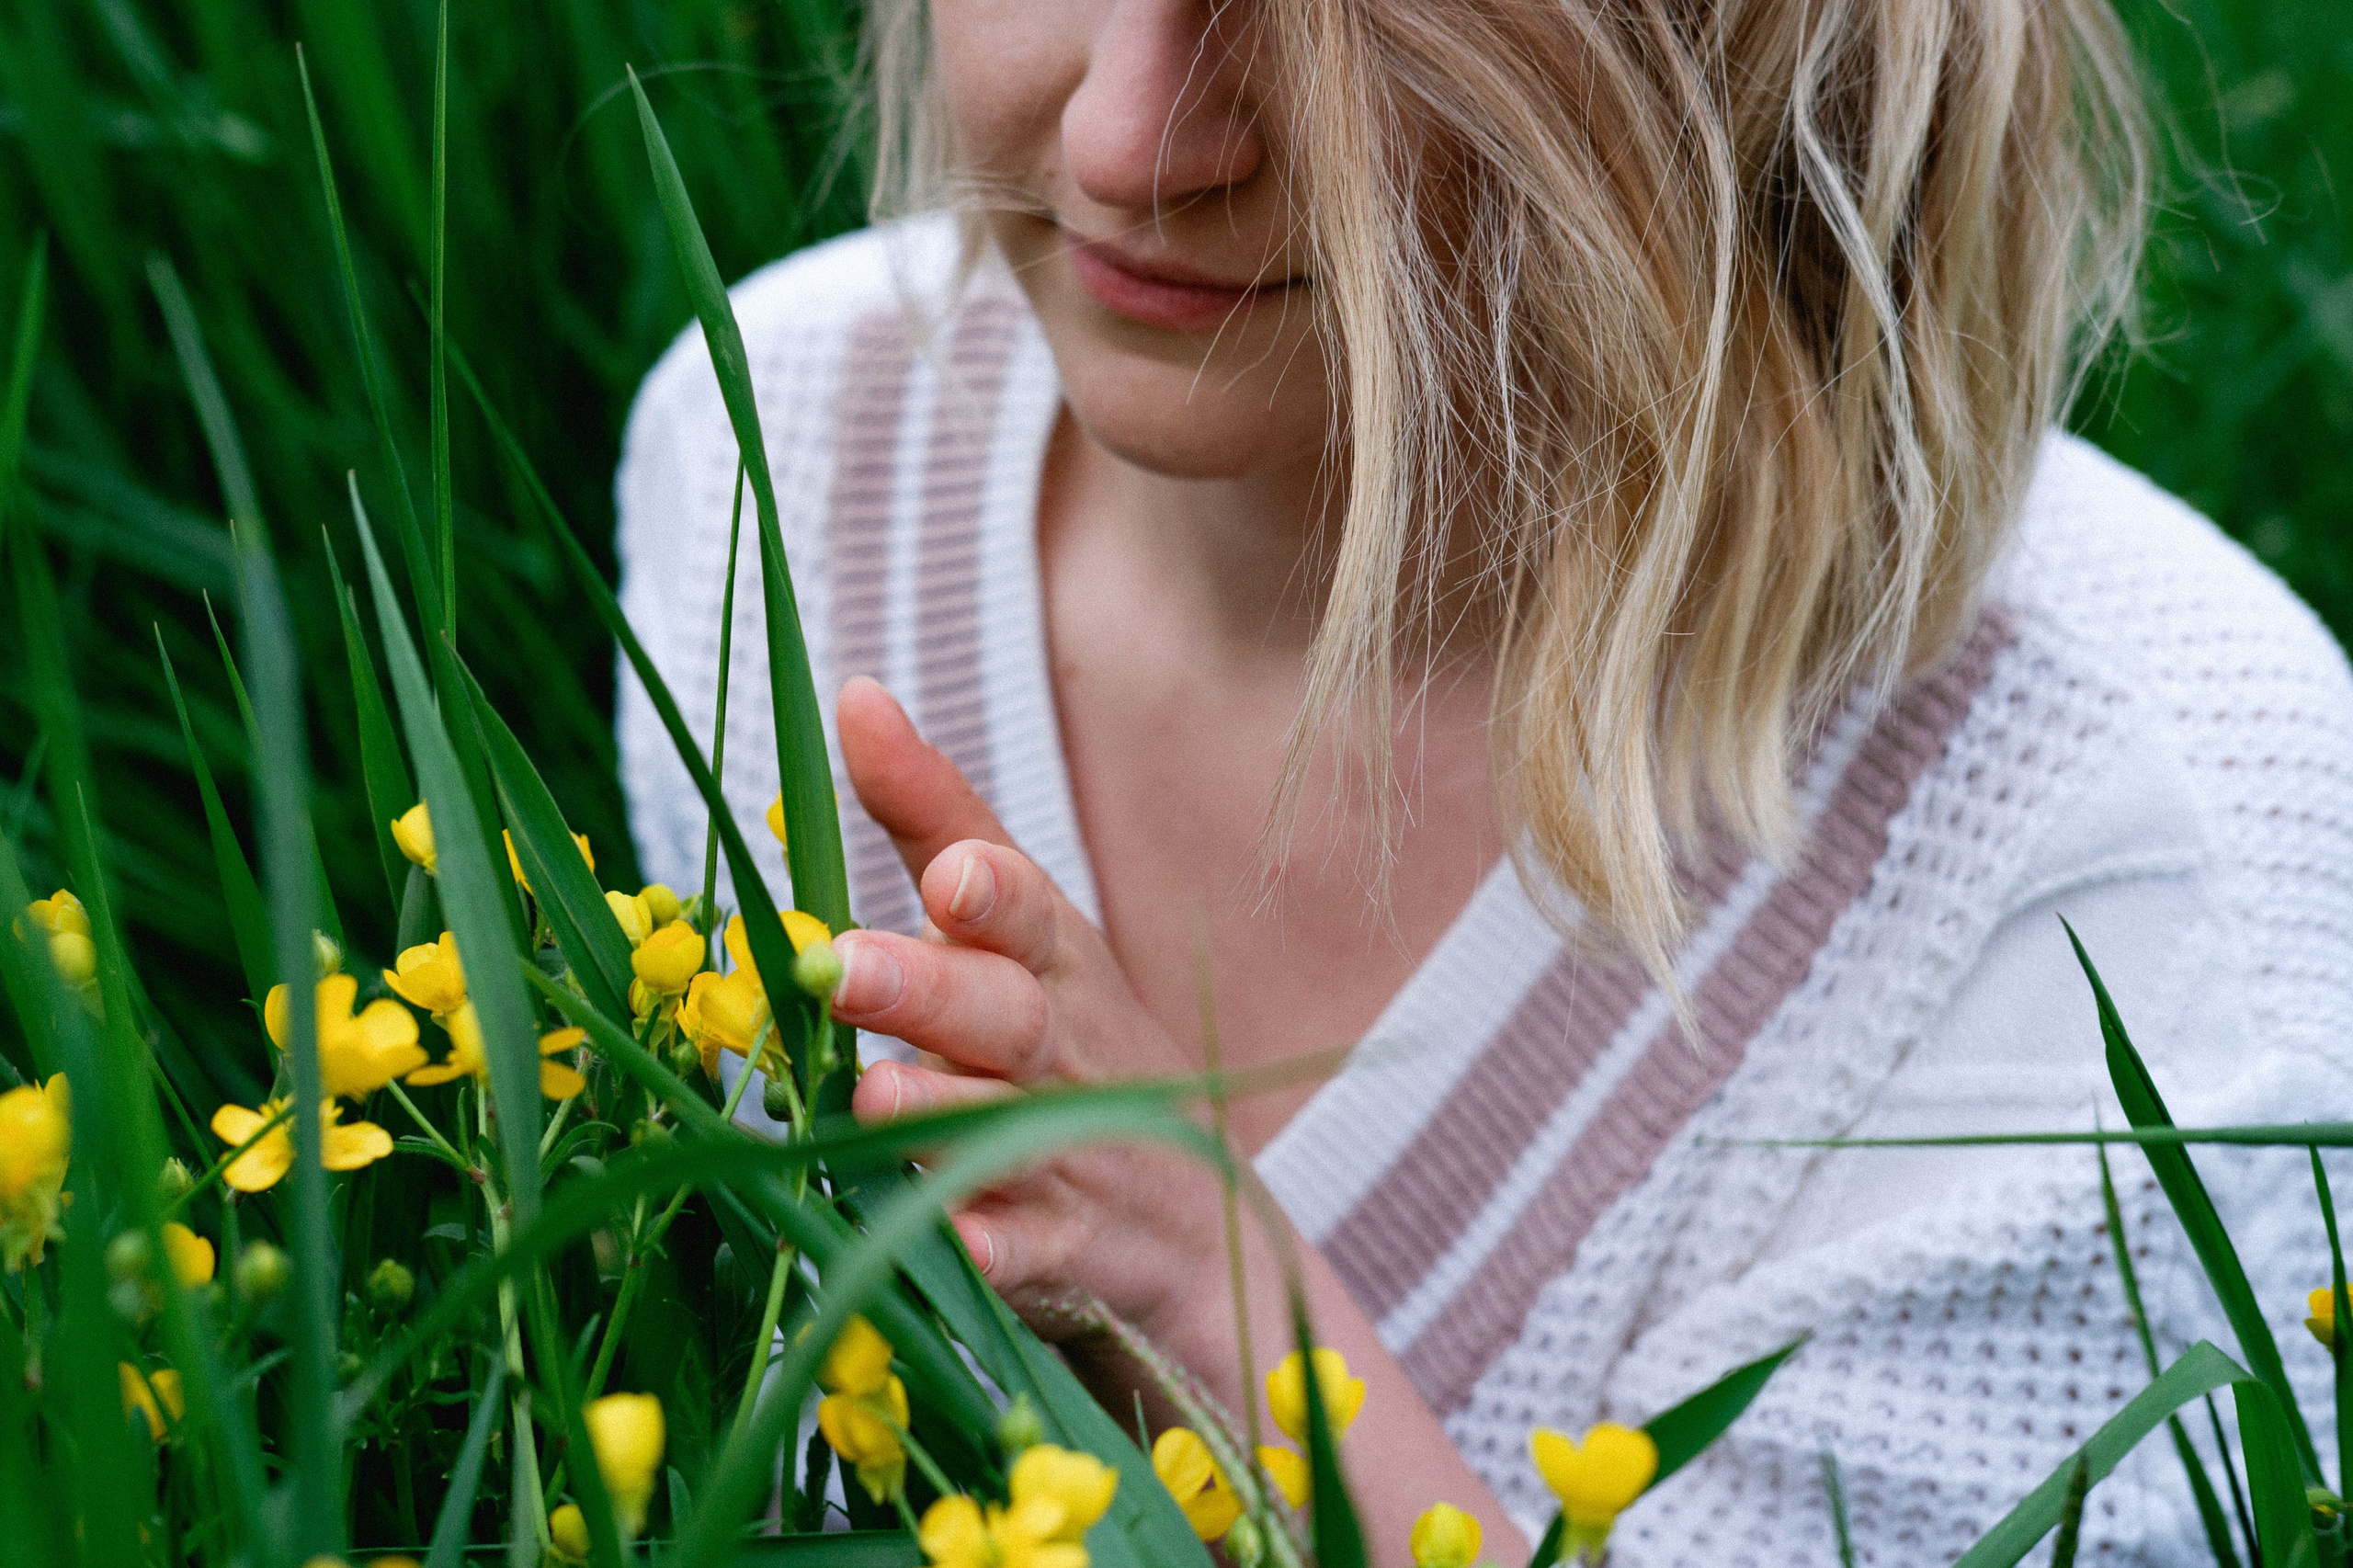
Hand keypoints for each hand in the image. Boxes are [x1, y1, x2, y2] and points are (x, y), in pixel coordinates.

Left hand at [831, 677, 1225, 1341]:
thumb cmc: (1073, 1047)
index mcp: (1052, 963)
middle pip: (1003, 1014)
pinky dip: (990, 1248)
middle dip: (930, 990)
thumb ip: (935, 818)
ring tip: (873, 1099)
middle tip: (845, 970)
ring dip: (938, 1112)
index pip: (1024, 910)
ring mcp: (1071, 1155)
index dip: (989, 890)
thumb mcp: (1023, 930)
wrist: (1197, 1232)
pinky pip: (1023, 1254)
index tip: (950, 875)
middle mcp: (1065, 1051)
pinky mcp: (1062, 1255)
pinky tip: (949, 1238)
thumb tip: (854, 690)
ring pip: (1004, 1130)